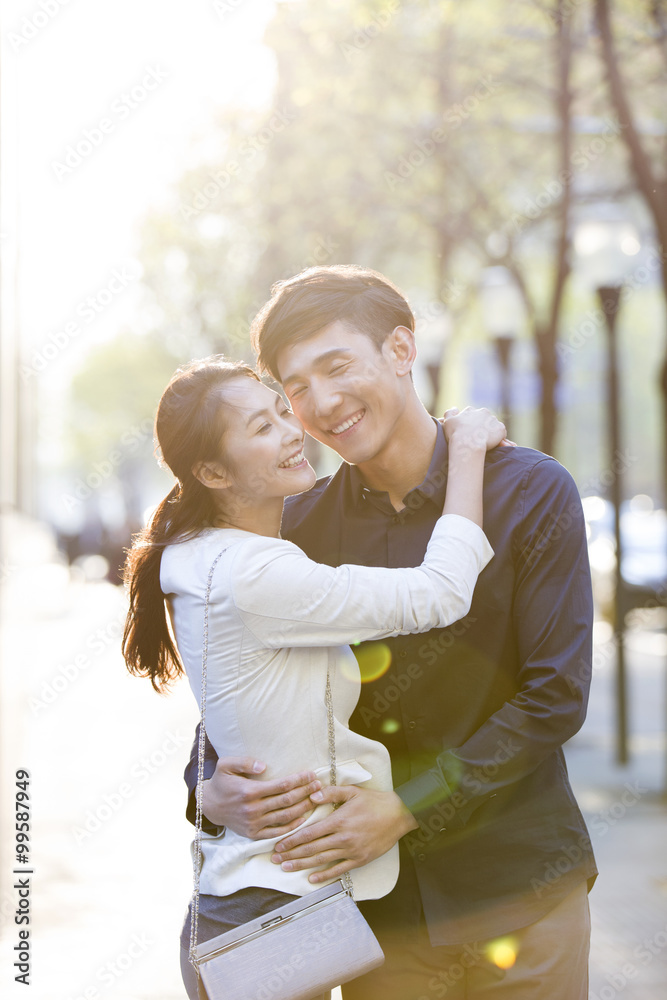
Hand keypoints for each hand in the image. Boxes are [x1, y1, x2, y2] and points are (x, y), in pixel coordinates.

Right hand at [200, 757, 321, 838]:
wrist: (209, 805)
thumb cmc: (221, 782)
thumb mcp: (225, 765)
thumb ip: (245, 762)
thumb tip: (264, 766)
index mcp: (249, 791)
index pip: (281, 786)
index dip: (298, 780)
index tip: (311, 774)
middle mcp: (253, 809)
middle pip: (287, 801)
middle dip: (305, 792)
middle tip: (319, 785)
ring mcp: (253, 823)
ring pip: (285, 816)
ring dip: (303, 808)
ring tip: (316, 799)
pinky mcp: (253, 834)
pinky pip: (277, 832)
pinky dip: (292, 826)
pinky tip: (303, 818)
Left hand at [270, 785, 417, 882]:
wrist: (399, 815)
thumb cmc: (374, 801)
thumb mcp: (352, 792)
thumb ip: (331, 793)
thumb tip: (312, 795)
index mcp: (338, 820)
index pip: (309, 833)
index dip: (292, 840)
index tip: (278, 845)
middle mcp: (342, 838)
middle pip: (312, 848)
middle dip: (291, 854)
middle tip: (275, 859)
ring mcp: (351, 850)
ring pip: (322, 860)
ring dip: (302, 865)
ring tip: (287, 868)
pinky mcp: (359, 860)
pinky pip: (339, 870)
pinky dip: (324, 876)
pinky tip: (312, 879)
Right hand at [442, 406, 507, 451]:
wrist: (467, 444)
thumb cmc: (456, 434)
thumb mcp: (447, 421)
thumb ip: (450, 413)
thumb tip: (455, 408)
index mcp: (471, 410)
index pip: (473, 415)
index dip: (471, 425)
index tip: (470, 433)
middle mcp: (483, 411)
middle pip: (484, 419)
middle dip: (482, 427)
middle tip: (477, 438)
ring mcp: (493, 419)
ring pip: (493, 425)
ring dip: (490, 432)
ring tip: (485, 442)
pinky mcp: (500, 428)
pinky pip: (501, 433)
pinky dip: (499, 437)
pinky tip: (492, 444)